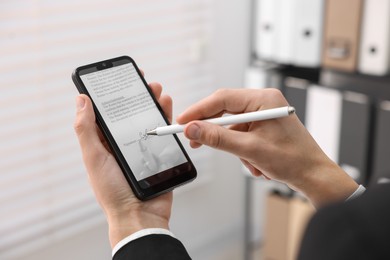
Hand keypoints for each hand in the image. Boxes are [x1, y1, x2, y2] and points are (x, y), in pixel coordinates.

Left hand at [74, 82, 172, 247]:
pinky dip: (165, 115)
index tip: (117, 76)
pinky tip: (166, 104)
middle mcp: (123, 142)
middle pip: (129, 112)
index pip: (106, 112)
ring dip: (151, 101)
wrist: (140, 214)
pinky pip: (162, 129)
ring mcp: (142, 146)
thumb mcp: (94, 158)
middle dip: (136, 93)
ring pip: (147, 117)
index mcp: (104, 142)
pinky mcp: (159, 151)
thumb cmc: (113, 191)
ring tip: (156, 89)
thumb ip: (87, 130)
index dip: (111, 93)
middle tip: (141, 79)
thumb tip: (81, 100)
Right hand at [177, 88, 357, 207]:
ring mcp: (264, 115)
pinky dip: (244, 151)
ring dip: (235, 148)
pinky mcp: (264, 127)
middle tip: (195, 141)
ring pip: (233, 128)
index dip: (199, 110)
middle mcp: (264, 103)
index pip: (222, 99)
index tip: (182, 121)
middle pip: (226, 111)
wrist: (313, 176)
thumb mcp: (250, 149)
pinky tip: (258, 164)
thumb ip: (217, 138)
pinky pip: (242, 136)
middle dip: (214, 131)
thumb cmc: (293, 159)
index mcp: (263, 99)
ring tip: (251, 162)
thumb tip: (193, 129)